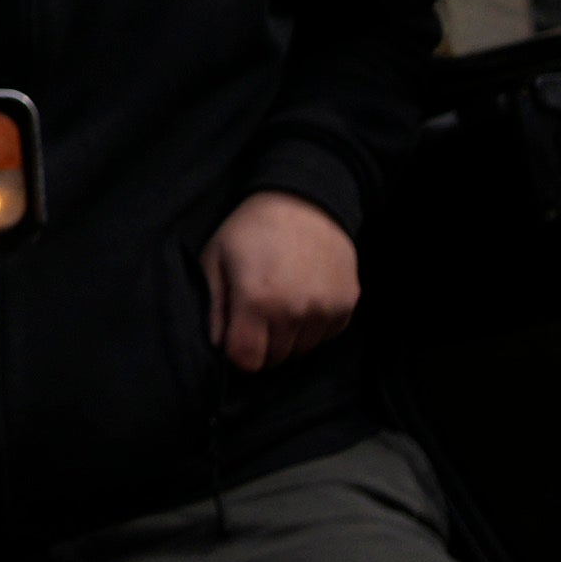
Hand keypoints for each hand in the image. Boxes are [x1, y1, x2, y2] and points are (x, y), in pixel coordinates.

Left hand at [202, 186, 359, 372]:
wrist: (305, 201)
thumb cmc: (252, 228)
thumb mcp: (216, 258)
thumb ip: (213, 306)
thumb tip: (217, 343)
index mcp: (257, 300)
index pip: (247, 360)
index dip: (236, 352)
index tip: (234, 333)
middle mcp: (295, 311)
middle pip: (275, 359)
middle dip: (261, 344)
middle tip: (255, 313)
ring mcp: (325, 310)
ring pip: (301, 350)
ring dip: (287, 337)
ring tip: (279, 301)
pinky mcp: (347, 306)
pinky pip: (325, 336)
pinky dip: (312, 327)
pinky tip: (302, 298)